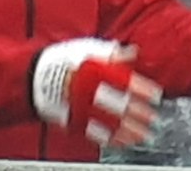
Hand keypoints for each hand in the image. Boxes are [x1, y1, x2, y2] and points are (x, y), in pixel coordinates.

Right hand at [31, 38, 160, 148]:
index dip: (143, 90)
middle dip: (139, 114)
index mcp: (96, 72)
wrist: (34, 77)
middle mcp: (90, 91)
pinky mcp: (74, 121)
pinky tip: (123, 141)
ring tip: (145, 135)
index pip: (126, 82)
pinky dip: (111, 138)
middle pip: (120, 105)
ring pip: (110, 123)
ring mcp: (81, 108)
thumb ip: (113, 53)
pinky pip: (95, 133)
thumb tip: (133, 52)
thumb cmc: (65, 61)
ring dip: (130, 131)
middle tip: (153, 118)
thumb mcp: (89, 49)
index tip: (156, 95)